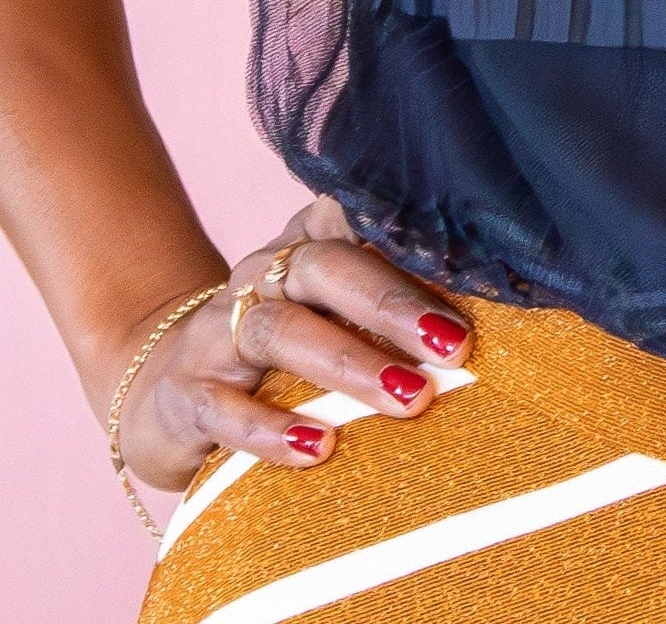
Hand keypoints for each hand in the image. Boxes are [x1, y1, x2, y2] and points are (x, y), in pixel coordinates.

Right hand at [110, 199, 471, 492]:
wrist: (166, 394)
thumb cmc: (285, 352)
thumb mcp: (334, 315)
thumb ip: (397, 301)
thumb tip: (500, 303)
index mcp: (308, 242)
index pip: (358, 217)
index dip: (413, 237)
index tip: (473, 262)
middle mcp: (262, 274)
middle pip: (328, 269)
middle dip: (394, 306)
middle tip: (455, 346)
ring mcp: (218, 331)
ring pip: (281, 332)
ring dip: (351, 365)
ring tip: (411, 398)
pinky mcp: (185, 396)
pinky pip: (223, 408)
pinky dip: (271, 430)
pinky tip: (318, 448)